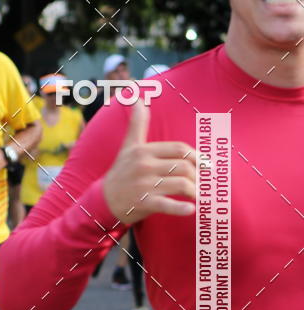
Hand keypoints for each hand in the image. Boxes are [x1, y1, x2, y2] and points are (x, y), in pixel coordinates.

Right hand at [102, 100, 196, 222]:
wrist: (103, 200)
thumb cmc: (121, 172)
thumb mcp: (128, 146)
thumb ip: (137, 124)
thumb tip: (138, 99)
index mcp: (144, 150)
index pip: (179, 149)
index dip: (197, 157)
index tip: (206, 165)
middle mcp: (144, 166)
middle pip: (184, 167)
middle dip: (198, 176)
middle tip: (205, 183)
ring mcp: (144, 185)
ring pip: (181, 185)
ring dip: (195, 191)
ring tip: (199, 196)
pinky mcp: (143, 203)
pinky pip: (167, 205)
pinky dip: (181, 209)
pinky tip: (191, 210)